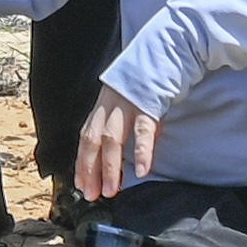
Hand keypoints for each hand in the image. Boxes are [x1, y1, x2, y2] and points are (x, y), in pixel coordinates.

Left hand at [74, 89, 163, 203]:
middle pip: (93, 140)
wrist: (165, 52)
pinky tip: (142, 171)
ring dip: (111, 167)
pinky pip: (143, 131)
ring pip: (113, 138)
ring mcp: (127, 104)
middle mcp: (109, 105)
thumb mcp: (125, 102)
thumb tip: (123, 156)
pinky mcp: (149, 104)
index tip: (81, 185)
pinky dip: (141, 152)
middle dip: (91, 169)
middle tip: (92, 195)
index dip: (82, 162)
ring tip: (112, 190)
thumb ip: (120, 123)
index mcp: (103, 106)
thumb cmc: (146, 82)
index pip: (86, 137)